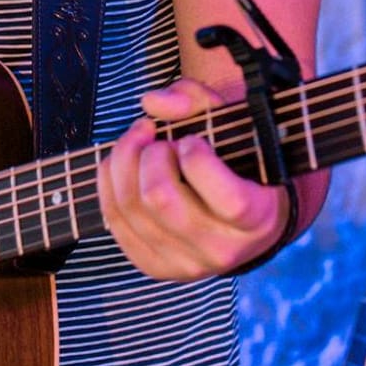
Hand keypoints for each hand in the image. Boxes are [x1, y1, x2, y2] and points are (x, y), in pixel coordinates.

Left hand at [99, 76, 290, 280]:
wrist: (240, 219)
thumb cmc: (236, 162)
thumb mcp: (230, 122)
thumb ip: (196, 99)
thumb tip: (152, 103)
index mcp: (256, 218)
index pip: (227, 199)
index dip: (199, 160)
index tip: (192, 141)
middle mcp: (222, 250)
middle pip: (161, 199)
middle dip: (150, 154)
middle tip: (156, 138)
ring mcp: (186, 264)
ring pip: (132, 208)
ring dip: (124, 161)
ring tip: (139, 144)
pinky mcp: (156, 266)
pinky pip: (115, 222)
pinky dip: (109, 183)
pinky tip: (122, 165)